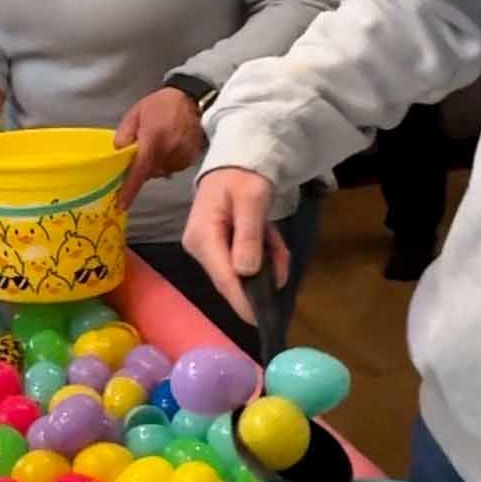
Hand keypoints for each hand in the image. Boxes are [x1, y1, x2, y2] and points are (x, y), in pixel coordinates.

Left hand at [115, 88, 205, 208]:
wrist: (189, 99)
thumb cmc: (160, 105)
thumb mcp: (134, 115)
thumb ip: (124, 135)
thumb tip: (119, 154)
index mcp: (153, 140)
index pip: (139, 171)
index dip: (130, 189)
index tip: (121, 204)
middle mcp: (169, 151)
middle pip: (150, 173)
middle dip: (142, 167)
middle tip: (143, 148)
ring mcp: (182, 156)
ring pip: (162, 171)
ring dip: (156, 164)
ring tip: (159, 142)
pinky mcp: (191, 158)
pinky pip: (174, 167)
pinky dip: (168, 161)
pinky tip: (170, 145)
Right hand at [181, 167, 287, 324]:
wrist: (236, 162)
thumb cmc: (243, 176)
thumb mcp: (252, 198)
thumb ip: (249, 235)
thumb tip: (246, 271)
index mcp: (202, 235)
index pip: (223, 276)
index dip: (242, 300)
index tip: (260, 319)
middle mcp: (199, 247)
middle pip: (232, 277)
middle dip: (262, 274)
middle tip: (281, 257)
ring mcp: (207, 250)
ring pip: (241, 271)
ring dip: (266, 261)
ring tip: (277, 243)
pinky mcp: (217, 249)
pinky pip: (243, 263)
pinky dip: (262, 255)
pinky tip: (270, 241)